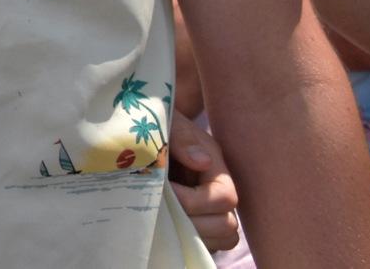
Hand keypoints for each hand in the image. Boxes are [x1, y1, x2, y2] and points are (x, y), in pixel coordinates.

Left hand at [167, 113, 241, 255]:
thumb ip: (182, 139)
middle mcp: (218, 192)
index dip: (194, 200)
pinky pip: (205, 245)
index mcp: (216, 167)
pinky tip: (164, 227)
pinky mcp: (197, 223)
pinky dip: (187, 241)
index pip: (224, 197)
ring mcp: (210, 210)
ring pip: (221, 239)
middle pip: (227, 225)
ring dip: (191, 234)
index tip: (166, 190)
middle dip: (193, 222)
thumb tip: (201, 162)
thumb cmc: (156, 125)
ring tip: (163, 218)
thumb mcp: (168, 124)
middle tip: (162, 210)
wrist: (142, 130)